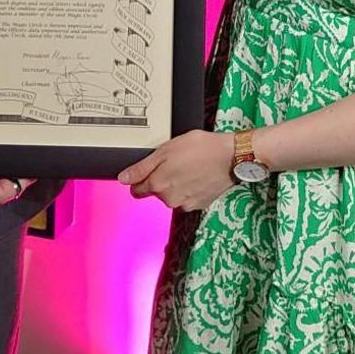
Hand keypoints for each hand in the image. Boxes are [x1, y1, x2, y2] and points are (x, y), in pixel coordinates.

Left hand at [117, 130, 235, 210]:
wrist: (230, 157)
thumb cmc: (200, 149)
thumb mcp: (165, 150)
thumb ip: (142, 168)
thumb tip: (123, 179)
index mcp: (158, 184)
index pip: (138, 189)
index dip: (141, 178)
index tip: (151, 169)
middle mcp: (169, 199)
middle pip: (156, 192)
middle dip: (161, 179)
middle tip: (175, 162)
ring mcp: (185, 204)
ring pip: (172, 195)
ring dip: (176, 184)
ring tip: (189, 167)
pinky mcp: (199, 204)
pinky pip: (187, 198)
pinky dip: (190, 189)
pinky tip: (197, 176)